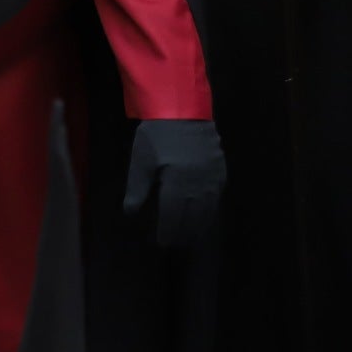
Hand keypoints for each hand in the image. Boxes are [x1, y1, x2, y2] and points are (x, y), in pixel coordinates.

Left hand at [122, 118, 223, 248]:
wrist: (183, 108)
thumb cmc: (157, 134)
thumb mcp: (141, 161)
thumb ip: (137, 190)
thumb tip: (131, 213)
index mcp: (177, 184)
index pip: (173, 218)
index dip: (168, 233)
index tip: (162, 243)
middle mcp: (197, 185)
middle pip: (193, 218)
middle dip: (184, 233)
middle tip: (176, 243)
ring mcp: (212, 177)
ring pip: (208, 209)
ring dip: (199, 225)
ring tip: (191, 235)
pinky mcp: (220, 168)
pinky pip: (218, 195)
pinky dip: (211, 208)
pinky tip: (206, 213)